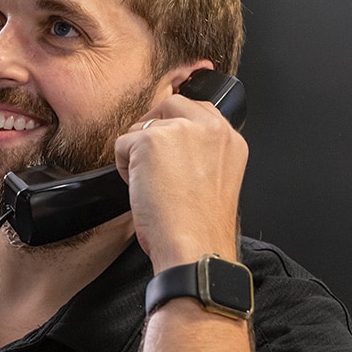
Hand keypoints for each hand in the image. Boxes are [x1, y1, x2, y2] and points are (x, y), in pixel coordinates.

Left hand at [113, 89, 247, 269]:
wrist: (196, 247)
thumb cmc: (202, 228)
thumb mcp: (216, 181)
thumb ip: (202, 154)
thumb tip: (175, 149)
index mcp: (230, 140)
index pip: (199, 109)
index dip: (177, 125)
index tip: (167, 145)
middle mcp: (210, 128)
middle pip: (171, 104)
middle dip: (155, 128)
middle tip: (149, 160)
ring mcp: (181, 130)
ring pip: (144, 125)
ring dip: (138, 152)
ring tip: (150, 185)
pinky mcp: (151, 140)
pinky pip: (122, 143)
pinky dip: (122, 166)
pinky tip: (140, 189)